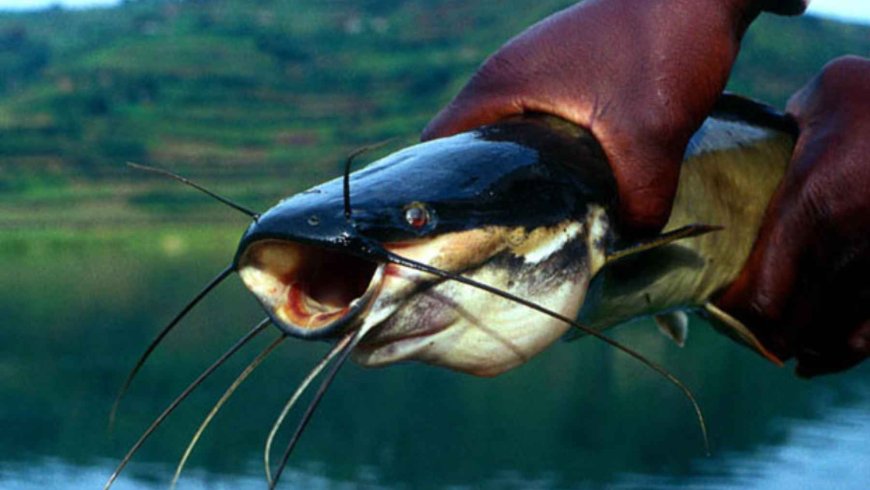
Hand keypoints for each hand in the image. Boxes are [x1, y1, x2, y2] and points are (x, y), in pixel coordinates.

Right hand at [422, 0, 805, 232]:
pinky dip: (553, 151)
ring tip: (552, 213)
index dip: (443, 187)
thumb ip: (639, 199)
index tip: (465, 225)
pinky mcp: (568, 69)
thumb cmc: (662, 47)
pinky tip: (585, 177)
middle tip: (516, 231)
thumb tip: (630, 239)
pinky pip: (542, 118)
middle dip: (490, 189)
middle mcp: (509, 74)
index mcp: (502, 84)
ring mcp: (538, 68)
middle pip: (472, 142)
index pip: (438, 142)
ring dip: (527, 171)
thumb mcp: (652, 135)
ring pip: (511, 131)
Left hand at [717, 56, 869, 376]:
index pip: (757, 292)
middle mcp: (845, 248)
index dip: (731, 311)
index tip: (715, 305)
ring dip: (797, 346)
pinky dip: (841, 354)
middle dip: (758, 334)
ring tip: (774, 346)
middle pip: (787, 324)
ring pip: (828, 337)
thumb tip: (752, 143)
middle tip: (739, 327)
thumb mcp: (823, 96)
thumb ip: (780, 128)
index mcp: (810, 206)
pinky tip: (817, 359)